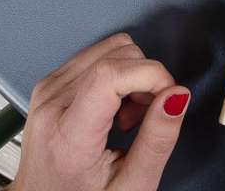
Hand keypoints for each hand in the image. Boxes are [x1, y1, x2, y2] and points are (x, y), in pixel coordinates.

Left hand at [9, 33, 187, 190]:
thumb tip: (177, 96)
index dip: (152, 74)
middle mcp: (51, 106)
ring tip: (124, 116)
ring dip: (131, 75)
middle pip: (117, 55)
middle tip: (141, 120)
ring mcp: (48, 90)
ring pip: (111, 48)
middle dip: (145, 79)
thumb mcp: (131, 187)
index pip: (111, 74)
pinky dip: (117, 74)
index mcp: (68, 136)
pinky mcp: (50, 81)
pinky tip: (111, 107)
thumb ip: (157, 141)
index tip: (167, 96)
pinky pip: (98, 54)